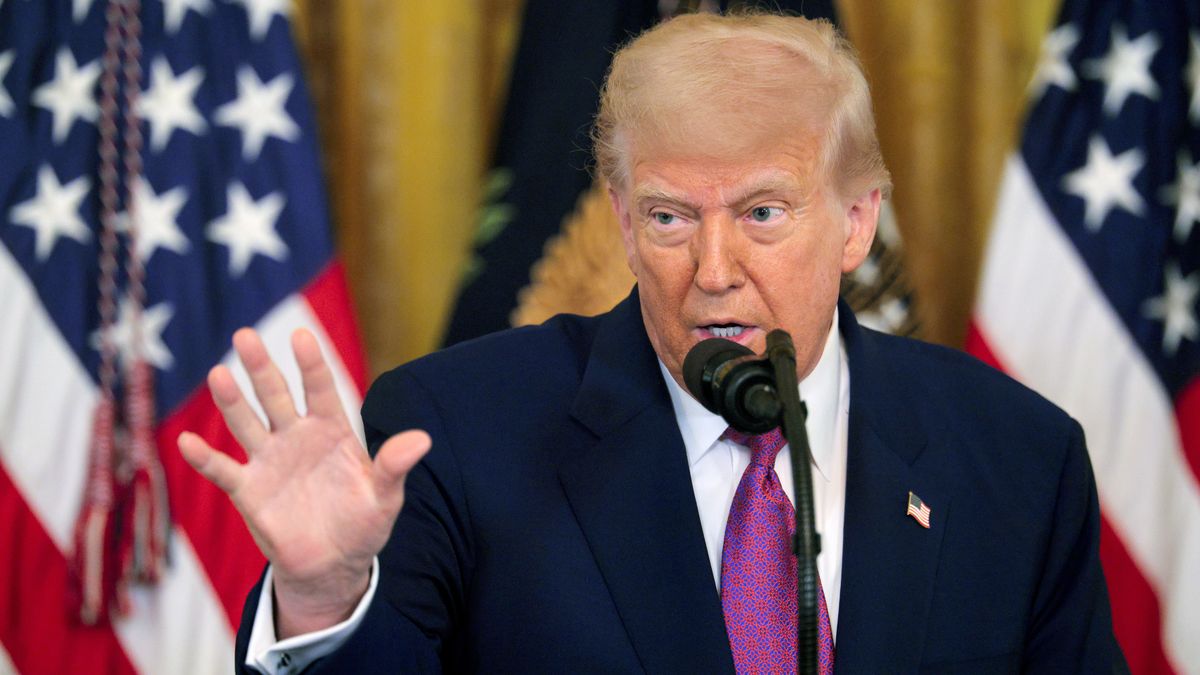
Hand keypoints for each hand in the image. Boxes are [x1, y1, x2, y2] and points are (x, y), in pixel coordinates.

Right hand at [178, 328, 429, 637]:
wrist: (334, 564)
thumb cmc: (363, 524)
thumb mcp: (385, 497)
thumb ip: (394, 467)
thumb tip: (422, 440)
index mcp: (332, 431)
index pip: (320, 389)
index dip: (311, 364)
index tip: (301, 335)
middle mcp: (296, 437)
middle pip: (275, 395)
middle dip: (261, 367)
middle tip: (246, 334)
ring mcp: (269, 460)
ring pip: (246, 423)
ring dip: (231, 401)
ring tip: (218, 374)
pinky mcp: (248, 490)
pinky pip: (223, 470)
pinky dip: (205, 458)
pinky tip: (185, 441)